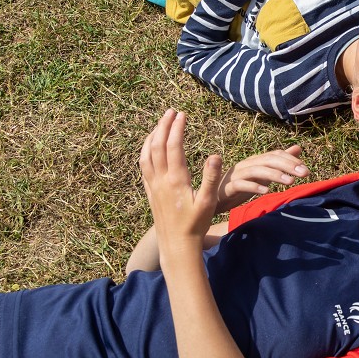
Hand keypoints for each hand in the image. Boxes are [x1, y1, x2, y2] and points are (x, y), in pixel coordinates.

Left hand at [140, 110, 221, 252]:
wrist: (176, 245)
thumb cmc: (195, 225)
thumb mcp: (208, 202)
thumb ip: (211, 178)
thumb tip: (215, 155)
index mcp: (176, 180)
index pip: (174, 147)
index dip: (177, 128)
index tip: (182, 115)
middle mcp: (161, 180)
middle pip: (157, 146)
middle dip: (163, 126)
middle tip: (171, 112)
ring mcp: (153, 186)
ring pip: (146, 154)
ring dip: (152, 136)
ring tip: (160, 124)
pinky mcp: (150, 193)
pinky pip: (143, 166)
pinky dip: (145, 151)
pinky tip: (150, 147)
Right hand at [216, 144, 309, 212]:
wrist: (212, 200)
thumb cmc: (239, 187)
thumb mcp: (263, 176)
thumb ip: (279, 163)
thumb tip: (298, 148)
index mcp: (254, 161)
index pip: (275, 155)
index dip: (291, 160)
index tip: (306, 169)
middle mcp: (245, 165)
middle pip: (268, 160)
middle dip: (288, 165)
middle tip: (305, 173)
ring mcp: (235, 175)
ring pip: (256, 170)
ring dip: (274, 175)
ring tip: (290, 182)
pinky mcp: (227, 188)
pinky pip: (240, 184)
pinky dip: (253, 187)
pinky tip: (266, 192)